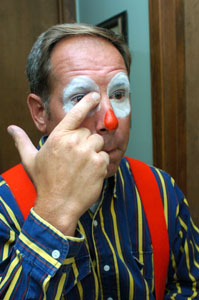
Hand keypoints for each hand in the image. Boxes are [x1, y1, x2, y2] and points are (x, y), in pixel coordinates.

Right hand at [8, 92, 108, 235]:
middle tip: (76, 158)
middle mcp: (74, 142)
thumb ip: (22, 141)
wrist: (58, 205)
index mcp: (58, 137)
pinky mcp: (100, 164)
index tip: (95, 95)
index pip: (76, 113)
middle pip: (89, 133)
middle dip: (85, 143)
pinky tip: (89, 173)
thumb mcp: (30, 160)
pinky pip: (105, 156)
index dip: (87, 102)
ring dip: (93, 152)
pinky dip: (100, 164)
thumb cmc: (44, 182)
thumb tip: (11, 129)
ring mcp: (88, 153)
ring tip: (82, 166)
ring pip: (98, 143)